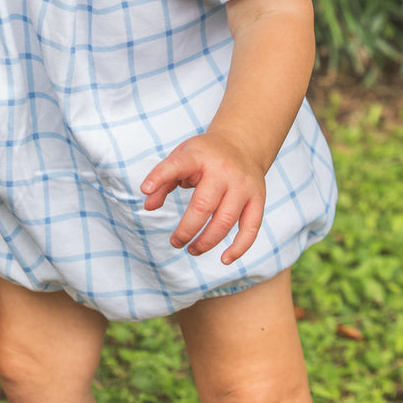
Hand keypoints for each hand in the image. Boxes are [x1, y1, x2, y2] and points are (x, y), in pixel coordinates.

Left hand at [140, 131, 266, 263]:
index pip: (177, 165)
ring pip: (225, 221)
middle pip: (203, 206)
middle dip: (186, 230)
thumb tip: (148, 206)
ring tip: (192, 249)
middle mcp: (223, 171)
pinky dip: (239, 247)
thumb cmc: (205, 155)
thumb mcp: (181, 156)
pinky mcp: (257, 199)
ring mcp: (243, 186)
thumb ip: (163, 179)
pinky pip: (251, 228)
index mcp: (199, 157)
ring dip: (206, 241)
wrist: (243, 143)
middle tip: (175, 242)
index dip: (159, 177)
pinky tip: (225, 259)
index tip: (145, 189)